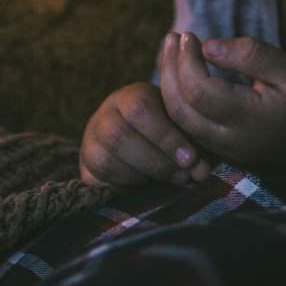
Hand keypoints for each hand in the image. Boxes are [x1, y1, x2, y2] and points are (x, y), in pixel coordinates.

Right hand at [79, 78, 212, 187]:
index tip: (190, 158)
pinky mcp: (85, 169)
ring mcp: (91, 142)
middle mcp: (105, 115)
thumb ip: (195, 147)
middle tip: (183, 176)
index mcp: (131, 96)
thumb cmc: (172, 135)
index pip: (139, 108)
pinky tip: (147, 187)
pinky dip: (126, 188)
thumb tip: (200, 172)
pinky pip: (98, 182)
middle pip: (117, 135)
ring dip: (142, 176)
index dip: (165, 136)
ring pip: (105, 160)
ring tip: (169, 182)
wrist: (146, 148)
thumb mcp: (185, 131)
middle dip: (156, 161)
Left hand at [158, 33, 285, 193]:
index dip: (186, 60)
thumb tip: (208, 45)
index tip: (190, 34)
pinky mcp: (223, 153)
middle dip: (169, 70)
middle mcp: (230, 142)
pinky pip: (188, 129)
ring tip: (172, 51)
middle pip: (179, 109)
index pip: (198, 91)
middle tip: (172, 38)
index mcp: (249, 120)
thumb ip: (252, 55)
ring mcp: (224, 153)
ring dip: (168, 85)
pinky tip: (181, 75)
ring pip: (178, 122)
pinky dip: (178, 100)